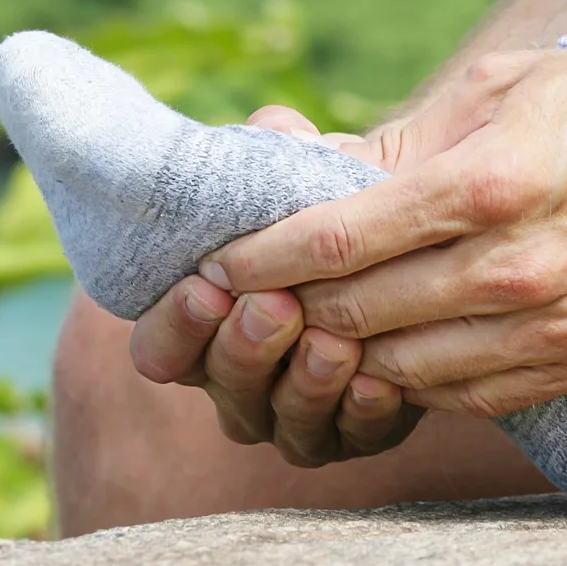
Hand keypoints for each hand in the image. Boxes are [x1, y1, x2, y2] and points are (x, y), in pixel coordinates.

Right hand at [123, 105, 424, 466]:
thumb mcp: (298, 173)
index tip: (205, 285)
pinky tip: (380, 381)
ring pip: (287, 423)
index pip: (160, 349)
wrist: (406, 248)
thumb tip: (275, 129)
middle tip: (275, 306)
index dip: (176, 325)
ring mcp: (297, 414)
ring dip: (306, 383)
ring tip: (334, 342)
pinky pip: (356, 436)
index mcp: (200, 329)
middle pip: (223, 387)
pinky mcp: (359, 429)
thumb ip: (276, 153)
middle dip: (246, 347)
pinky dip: (365, 413)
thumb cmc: (326, 205)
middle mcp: (239, 382)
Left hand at [205, 31, 566, 418]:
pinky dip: (417, 380)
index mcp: (488, 183)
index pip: (340, 241)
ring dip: (348, 355)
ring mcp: (558, 324)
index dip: (264, 258)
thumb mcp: (498, 87)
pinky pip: (470, 396)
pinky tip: (395, 351)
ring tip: (311, 331)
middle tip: (248, 302)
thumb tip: (308, 177)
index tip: (217, 260)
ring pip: (407, 370)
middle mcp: (520, 266)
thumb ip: (403, 146)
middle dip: (291, 310)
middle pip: (362, 314)